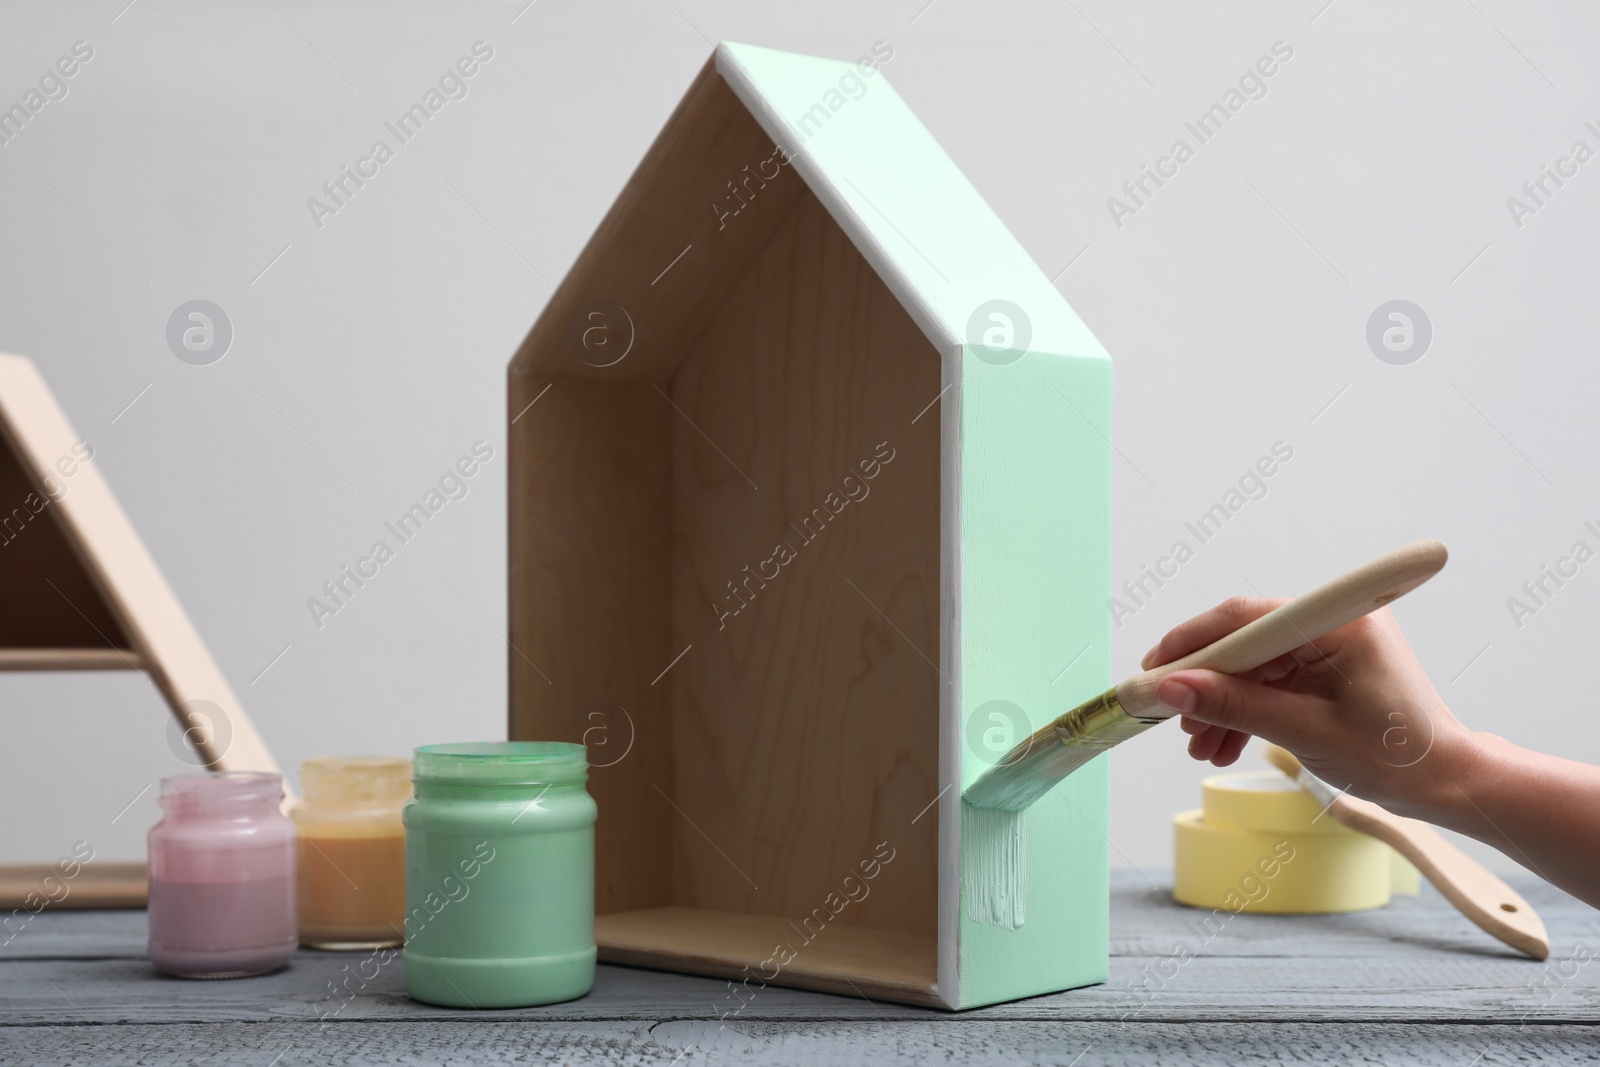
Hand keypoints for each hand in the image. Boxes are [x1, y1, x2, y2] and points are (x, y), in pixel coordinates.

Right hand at [1141, 596, 1477, 820]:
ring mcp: (1328, 647)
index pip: (1245, 617)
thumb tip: (1172, 689)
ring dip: (1222, 705)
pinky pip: (1270, 684)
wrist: (1446, 783)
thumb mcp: (1304, 731)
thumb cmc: (1395, 755)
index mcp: (1337, 622)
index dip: (1193, 642)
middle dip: (1206, 684)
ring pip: (1252, 668)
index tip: (1154, 670)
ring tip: (1200, 744)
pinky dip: (1245, 712)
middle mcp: (1331, 624)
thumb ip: (1234, 706)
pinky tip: (1224, 743)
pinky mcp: (1326, 670)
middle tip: (1174, 719)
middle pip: (1244, 643)